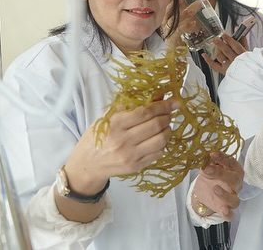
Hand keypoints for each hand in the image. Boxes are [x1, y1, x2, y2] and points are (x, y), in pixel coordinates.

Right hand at [64, 99, 178, 194]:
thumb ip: (133, 106)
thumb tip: (159, 96)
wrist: (88, 163)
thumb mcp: (110, 117)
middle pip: (155, 125)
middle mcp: (122, 140)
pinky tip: (158, 139)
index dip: (163, 106)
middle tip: (169, 113)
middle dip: (167, 116)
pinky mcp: (135, 166)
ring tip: (165, 126)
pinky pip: (158, 154)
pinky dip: (163, 144)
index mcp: (115, 124)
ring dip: (168, 130)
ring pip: (160, 140)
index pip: (145, 112)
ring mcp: (130, 155)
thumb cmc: (100, 136)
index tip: (174, 102)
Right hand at [163, 0, 202, 48]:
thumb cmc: (177, 36)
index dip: (175, 2)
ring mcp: (168, 30)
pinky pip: (179, 30)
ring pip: (175, 20)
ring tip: (193, 10)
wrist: (174, 51)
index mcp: (166, 18)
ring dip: (185, 14)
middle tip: (192, 1)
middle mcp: (165, 23)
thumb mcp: (180, 23)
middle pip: (173, 12)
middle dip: (181, 6)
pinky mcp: (171, 38)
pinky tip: (193, 23)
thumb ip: (185, 15)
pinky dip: (186, 26)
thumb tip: (196, 4)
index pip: (169, 8)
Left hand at [191, 152, 243, 219]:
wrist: (206, 191)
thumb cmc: (211, 176)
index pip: (232, 163)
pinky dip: (228, 214)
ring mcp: (232, 198)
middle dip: (221, 173)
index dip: (223, 158)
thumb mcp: (209, 166)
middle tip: (208, 169)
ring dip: (226, 195)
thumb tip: (204, 155)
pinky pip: (230, 215)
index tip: (212, 154)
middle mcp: (236, 185)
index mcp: (234, 171)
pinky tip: (224, 210)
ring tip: (215, 188)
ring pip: (235, 200)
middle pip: (234, 179)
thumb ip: (209, 162)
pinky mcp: (226, 210)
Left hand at [201, 33, 248, 74]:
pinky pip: (214, 65)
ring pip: (220, 56)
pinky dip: (208, 60)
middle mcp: (235, 61)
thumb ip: (242, 39)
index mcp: (242, 55)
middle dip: (220, 44)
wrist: (246, 75)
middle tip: (215, 39)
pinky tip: (204, 54)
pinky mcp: (223, 71)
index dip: (229, 40)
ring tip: (215, 44)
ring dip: (217, 49)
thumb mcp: (247, 50)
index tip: (224, 35)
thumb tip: (236, 28)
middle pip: (226, 51)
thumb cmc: (247, 62)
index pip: (235, 46)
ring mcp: (228, 66)